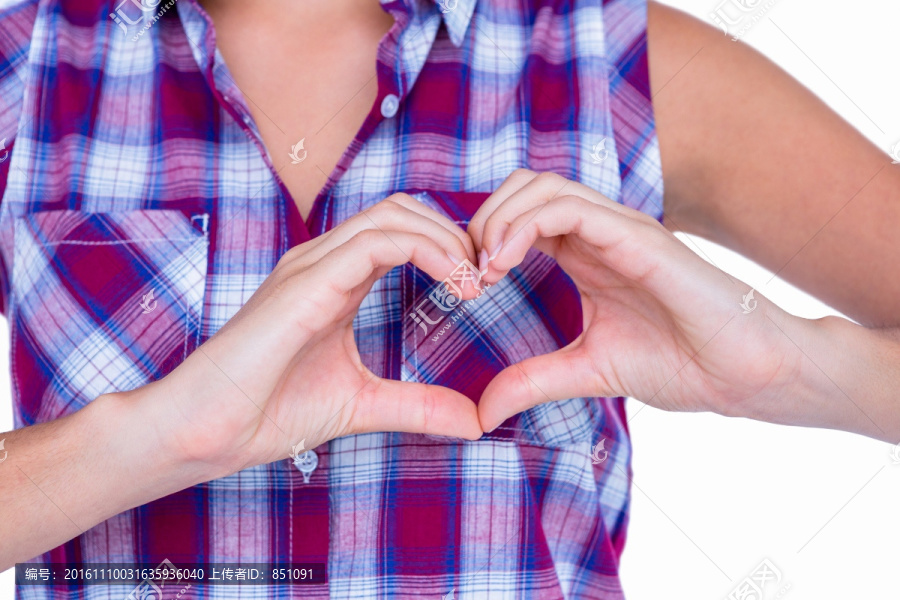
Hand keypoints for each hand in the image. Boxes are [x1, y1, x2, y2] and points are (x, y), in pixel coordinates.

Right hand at [139, 195, 483, 475]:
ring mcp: (311, 265)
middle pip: (402, 209)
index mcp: (335, 279)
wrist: (206, 431)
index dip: (448, 247)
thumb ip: (417, 406)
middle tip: (485, 279)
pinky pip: (375, 242)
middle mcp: (323, 260)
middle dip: (453, 235)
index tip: (480, 287)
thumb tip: (474, 421)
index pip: (401, 231)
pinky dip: (425, 250)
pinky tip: (454, 284)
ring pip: (392, 214)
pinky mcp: (306, 282)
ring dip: (445, 239)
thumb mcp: (362, 405)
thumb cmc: (268, 411)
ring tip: (474, 282)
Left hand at [468, 170, 802, 430]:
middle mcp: (600, 231)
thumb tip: (483, 413)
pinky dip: (525, 226)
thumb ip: (533, 380)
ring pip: (541, 186)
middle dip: (482, 220)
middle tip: (468, 273)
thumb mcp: (587, 370)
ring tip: (484, 271)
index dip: (482, 238)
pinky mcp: (638, 237)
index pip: (520, 215)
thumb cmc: (681, 364)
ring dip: (498, 220)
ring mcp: (620, 228)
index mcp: (586, 253)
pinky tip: (504, 265)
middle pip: (523, 187)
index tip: (466, 286)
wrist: (744, 374)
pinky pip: (570, 208)